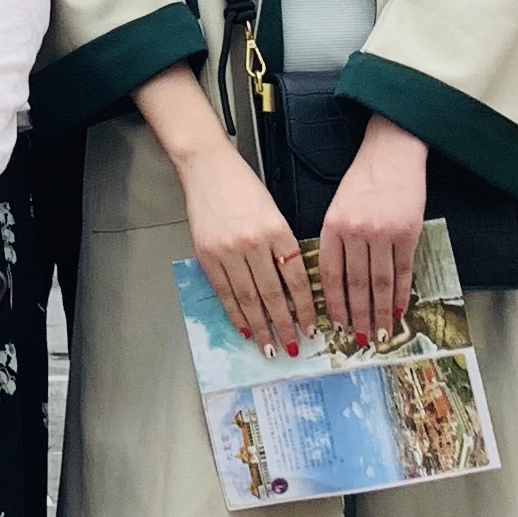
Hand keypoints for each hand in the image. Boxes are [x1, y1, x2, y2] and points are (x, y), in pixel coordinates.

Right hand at [180, 136, 318, 356]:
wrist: (208, 168)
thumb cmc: (243, 187)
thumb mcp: (274, 213)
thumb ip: (283, 247)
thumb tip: (291, 288)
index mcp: (277, 231)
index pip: (296, 279)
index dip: (303, 308)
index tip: (310, 328)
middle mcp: (254, 243)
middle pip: (272, 295)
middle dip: (284, 326)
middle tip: (292, 347)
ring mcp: (228, 251)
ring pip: (248, 299)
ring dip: (260, 328)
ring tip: (269, 348)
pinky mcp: (207, 255)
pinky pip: (224, 293)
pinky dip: (234, 314)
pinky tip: (244, 328)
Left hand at [317, 113, 428, 345]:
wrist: (392, 153)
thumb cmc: (363, 180)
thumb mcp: (338, 206)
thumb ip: (336, 240)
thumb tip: (338, 283)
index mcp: (332, 225)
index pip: (329, 274)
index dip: (333, 303)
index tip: (336, 323)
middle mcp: (356, 231)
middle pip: (356, 284)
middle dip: (357, 316)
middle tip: (358, 339)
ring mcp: (383, 233)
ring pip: (380, 283)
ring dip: (379, 312)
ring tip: (379, 333)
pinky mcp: (408, 233)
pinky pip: (403, 272)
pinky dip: (400, 295)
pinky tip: (398, 310)